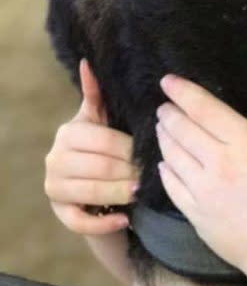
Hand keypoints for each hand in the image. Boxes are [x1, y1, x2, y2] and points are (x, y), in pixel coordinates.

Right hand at [44, 59, 139, 234]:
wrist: (103, 193)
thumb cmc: (109, 153)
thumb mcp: (105, 123)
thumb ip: (98, 97)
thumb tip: (90, 63)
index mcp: (69, 133)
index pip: (104, 140)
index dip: (131, 149)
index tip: (152, 154)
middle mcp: (54, 159)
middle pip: (100, 166)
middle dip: (130, 171)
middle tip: (150, 175)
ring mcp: (55, 188)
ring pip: (92, 192)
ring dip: (122, 194)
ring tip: (140, 192)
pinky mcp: (62, 215)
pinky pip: (81, 222)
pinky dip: (106, 222)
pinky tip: (126, 218)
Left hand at [155, 74, 246, 281]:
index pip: (204, 108)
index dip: (182, 91)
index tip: (169, 81)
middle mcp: (219, 162)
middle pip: (180, 127)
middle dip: (169, 112)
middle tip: (166, 107)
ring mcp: (202, 188)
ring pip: (169, 152)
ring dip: (164, 136)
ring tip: (165, 129)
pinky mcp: (192, 211)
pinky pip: (169, 182)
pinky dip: (163, 167)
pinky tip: (166, 163)